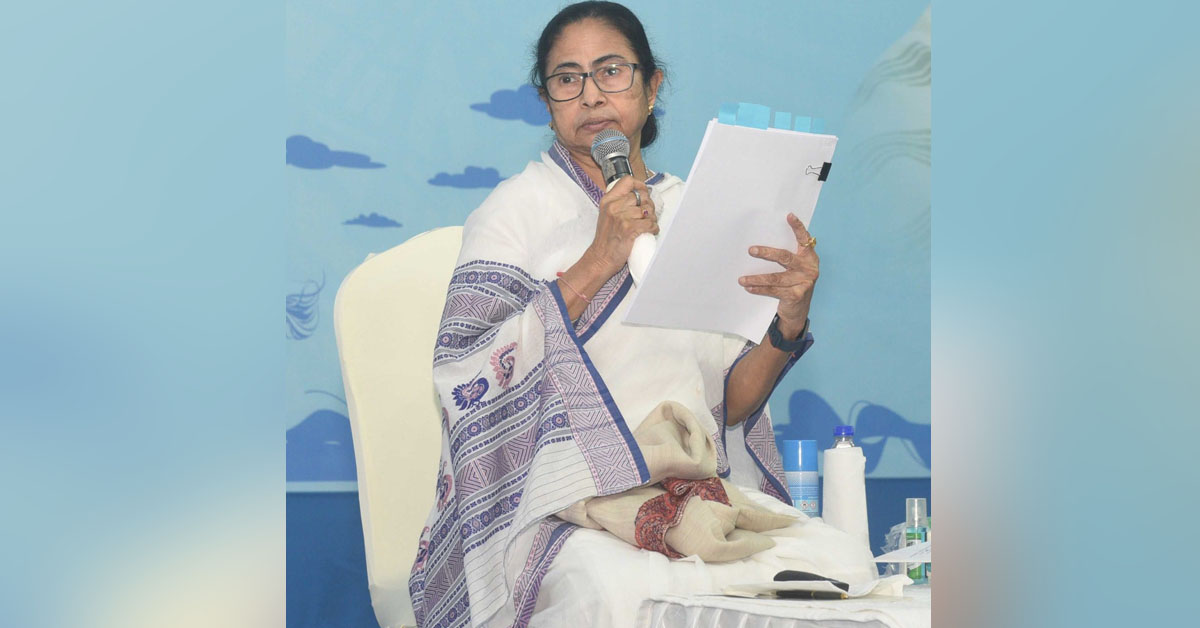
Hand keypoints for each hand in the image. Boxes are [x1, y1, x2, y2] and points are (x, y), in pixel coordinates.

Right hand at [581, 177, 657, 276]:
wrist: (601, 258)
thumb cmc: (606, 239)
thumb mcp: (607, 214)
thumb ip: (619, 203)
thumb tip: (639, 196)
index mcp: (608, 200)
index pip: (627, 181)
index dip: (640, 185)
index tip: (643, 193)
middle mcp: (614, 206)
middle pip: (641, 196)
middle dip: (649, 205)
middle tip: (647, 214)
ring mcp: (622, 217)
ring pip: (648, 210)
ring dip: (652, 218)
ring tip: (648, 225)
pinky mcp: (630, 229)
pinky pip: (650, 223)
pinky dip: (654, 228)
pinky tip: (651, 231)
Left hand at [738, 213, 818, 338]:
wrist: (798, 311)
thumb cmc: (793, 284)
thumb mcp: (794, 269)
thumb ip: (786, 257)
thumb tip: (759, 246)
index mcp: (809, 257)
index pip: (804, 239)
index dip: (798, 227)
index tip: (789, 216)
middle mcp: (809, 268)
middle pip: (785, 257)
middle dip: (766, 253)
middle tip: (751, 250)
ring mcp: (804, 282)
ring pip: (775, 277)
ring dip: (756, 278)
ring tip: (741, 279)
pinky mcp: (797, 295)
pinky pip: (774, 290)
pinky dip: (759, 289)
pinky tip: (748, 287)